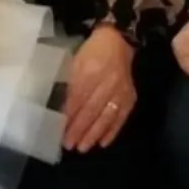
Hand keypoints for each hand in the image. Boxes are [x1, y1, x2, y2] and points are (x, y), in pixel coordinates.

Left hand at [62, 25, 136, 150]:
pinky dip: (112, 131)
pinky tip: (103, 143)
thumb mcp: (75, 61)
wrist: (119, 41)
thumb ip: (68, 83)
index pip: (78, 97)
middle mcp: (107, 81)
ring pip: (106, 116)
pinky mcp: (130, 97)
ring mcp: (121, 90)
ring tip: (83, 147)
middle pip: (91, 109)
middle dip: (79, 129)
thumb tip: (57, 107)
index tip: (59, 130)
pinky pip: (121, 117)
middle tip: (69, 145)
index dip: (69, 115)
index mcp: (89, 69)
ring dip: (94, 134)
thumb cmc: (91, 51)